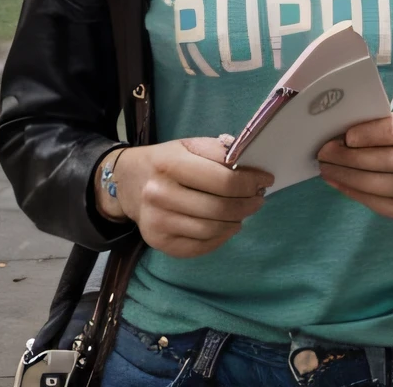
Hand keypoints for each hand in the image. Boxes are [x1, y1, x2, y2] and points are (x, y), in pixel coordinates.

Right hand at [92, 137, 273, 258]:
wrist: (126, 182)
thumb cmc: (165, 162)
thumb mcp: (188, 146)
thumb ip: (219, 154)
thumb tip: (252, 170)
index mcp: (170, 164)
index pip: (224, 180)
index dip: (251, 182)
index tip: (265, 180)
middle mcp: (160, 194)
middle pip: (221, 208)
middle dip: (248, 204)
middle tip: (258, 199)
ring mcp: (157, 222)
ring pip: (213, 229)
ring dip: (237, 221)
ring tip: (243, 212)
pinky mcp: (158, 242)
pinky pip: (201, 246)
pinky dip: (221, 237)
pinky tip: (225, 225)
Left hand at [317, 113, 392, 219]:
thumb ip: (390, 127)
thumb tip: (344, 137)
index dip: (366, 135)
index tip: (342, 137)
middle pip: (388, 162)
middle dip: (350, 159)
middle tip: (324, 155)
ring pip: (387, 188)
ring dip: (351, 181)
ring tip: (329, 172)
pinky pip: (392, 208)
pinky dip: (364, 198)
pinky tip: (346, 188)